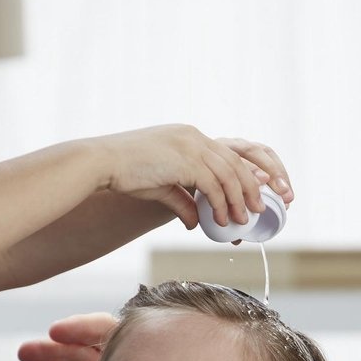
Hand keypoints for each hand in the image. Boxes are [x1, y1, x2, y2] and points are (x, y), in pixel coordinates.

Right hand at [97, 126, 291, 229]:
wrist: (103, 162)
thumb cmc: (126, 172)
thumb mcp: (161, 186)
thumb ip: (183, 201)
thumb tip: (195, 223)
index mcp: (190, 137)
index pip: (227, 155)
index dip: (244, 176)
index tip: (253, 195)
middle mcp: (194, 137)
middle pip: (235, 162)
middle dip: (250, 188)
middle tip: (257, 210)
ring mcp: (190, 145)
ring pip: (228, 174)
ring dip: (238, 200)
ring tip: (242, 220)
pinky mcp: (185, 160)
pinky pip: (213, 185)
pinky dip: (220, 204)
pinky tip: (220, 220)